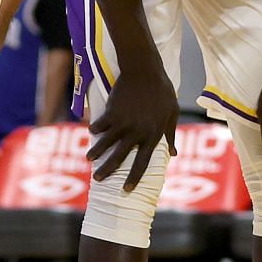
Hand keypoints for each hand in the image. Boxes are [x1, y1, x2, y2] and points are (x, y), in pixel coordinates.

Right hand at [88, 57, 177, 188]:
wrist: (145, 71)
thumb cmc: (162, 92)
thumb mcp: (172, 113)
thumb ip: (170, 135)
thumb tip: (173, 154)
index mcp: (153, 135)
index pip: (143, 162)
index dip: (134, 177)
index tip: (126, 189)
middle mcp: (137, 133)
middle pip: (119, 158)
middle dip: (107, 170)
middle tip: (98, 180)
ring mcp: (123, 123)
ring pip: (105, 144)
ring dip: (95, 153)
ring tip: (89, 159)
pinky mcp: (111, 113)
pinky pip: (99, 125)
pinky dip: (94, 129)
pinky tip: (90, 131)